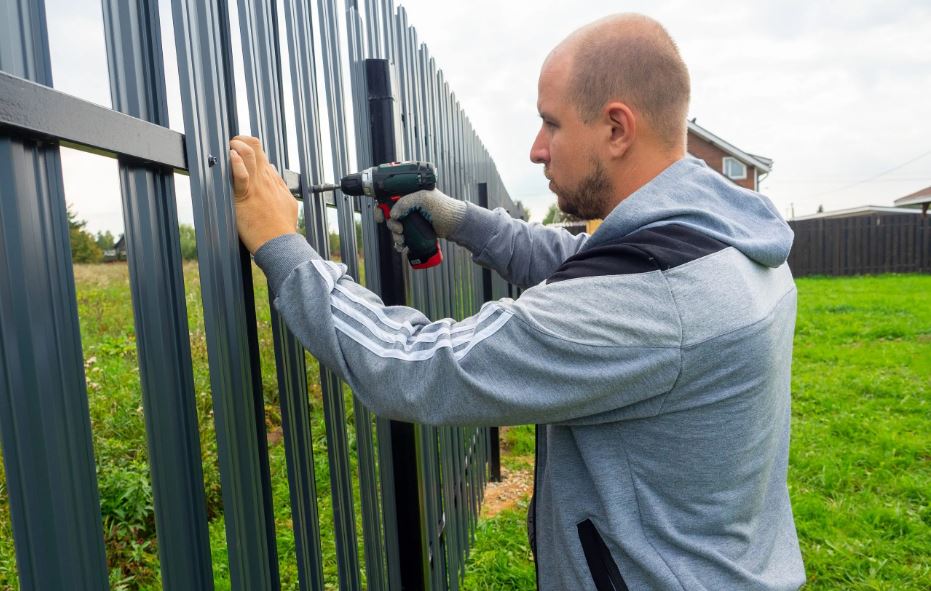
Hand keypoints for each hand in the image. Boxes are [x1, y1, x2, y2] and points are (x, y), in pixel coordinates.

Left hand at [229, 135, 298, 252]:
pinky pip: (241, 176)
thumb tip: (272, 170)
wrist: (280, 244)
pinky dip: (236, 164)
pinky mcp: (246, 197)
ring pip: (249, 154)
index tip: (238, 151)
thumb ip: (279, 186)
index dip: (248, 148)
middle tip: (230, 145)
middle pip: (255, 147)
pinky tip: (231, 157)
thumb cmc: (281, 228)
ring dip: (236, 145)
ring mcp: (257, 186)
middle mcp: (266, 179)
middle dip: (240, 140)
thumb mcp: (287, 202)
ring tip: (228, 148)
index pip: (261, 154)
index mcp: (274, 180)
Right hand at [385, 188, 465, 252]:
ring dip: (395, 235)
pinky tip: (402, 246)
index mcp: (410, 193)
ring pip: (395, 226)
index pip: (389, 197)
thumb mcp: (424, 199)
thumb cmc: (444, 208)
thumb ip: (406, 202)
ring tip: (402, 239)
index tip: (381, 216)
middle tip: (398, 229)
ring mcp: (412, 218)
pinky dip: (400, 241)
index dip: (382, 206)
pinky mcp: (415, 229)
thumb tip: (392, 214)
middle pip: (390, 214)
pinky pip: (403, 235)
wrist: (456, 224)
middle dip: (391, 224)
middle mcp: (409, 205)